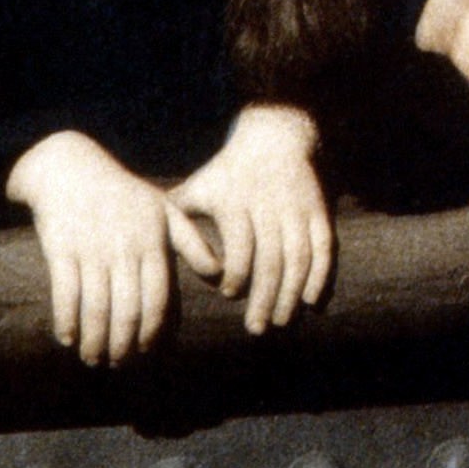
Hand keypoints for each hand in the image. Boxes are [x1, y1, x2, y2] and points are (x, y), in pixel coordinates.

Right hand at [4, 131, 203, 365]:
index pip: (158, 298)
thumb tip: (218, 273)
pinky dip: (67, 320)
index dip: (152, 331)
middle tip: (118, 363)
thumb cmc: (121, 193)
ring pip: (97, 308)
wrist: (69, 166)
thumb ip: (191, 242)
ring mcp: (91, 249)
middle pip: (127, 310)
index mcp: (152, 242)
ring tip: (93, 358)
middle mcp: (124, 248)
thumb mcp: (162, 209)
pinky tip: (67, 338)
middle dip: (124, 344)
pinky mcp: (61, 248)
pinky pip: (66, 293)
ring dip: (95, 340)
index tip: (146, 351)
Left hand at [170, 105, 333, 333]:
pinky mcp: (318, 211)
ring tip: (281, 322)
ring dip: (290, 294)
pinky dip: (319, 276)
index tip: (228, 294)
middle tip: (256, 329)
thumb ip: (178, 216)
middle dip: (263, 297)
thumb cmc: (229, 172)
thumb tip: (145, 245)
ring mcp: (296, 210)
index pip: (240, 246)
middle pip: (270, 259)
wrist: (276, 138)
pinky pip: (323, 247)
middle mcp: (268, 207)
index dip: (236, 273)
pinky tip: (311, 301)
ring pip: (298, 258)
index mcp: (236, 203)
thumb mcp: (201, 185)